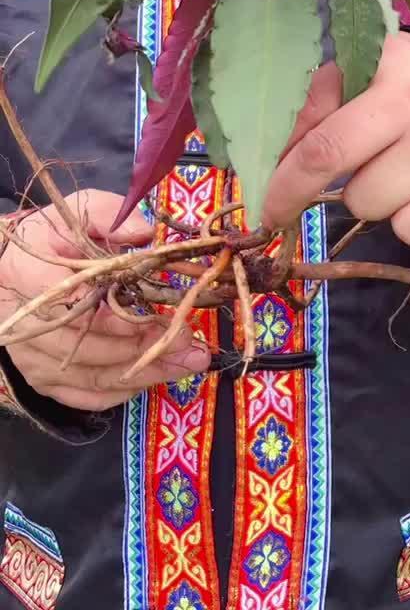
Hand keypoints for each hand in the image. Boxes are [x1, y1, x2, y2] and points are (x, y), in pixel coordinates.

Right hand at [0, 189, 208, 411]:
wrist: (8, 269)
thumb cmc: (48, 238)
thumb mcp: (74, 214)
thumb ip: (109, 218)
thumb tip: (147, 233)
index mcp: (30, 279)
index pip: (76, 308)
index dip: (119, 320)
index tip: (162, 319)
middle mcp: (28, 328)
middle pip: (90, 350)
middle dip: (144, 348)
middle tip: (189, 343)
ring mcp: (34, 360)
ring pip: (93, 378)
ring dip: (145, 373)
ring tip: (188, 361)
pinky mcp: (43, 380)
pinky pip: (86, 396)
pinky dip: (124, 390)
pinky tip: (157, 376)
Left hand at [262, 32, 409, 245]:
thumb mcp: (384, 73)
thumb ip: (327, 98)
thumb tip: (271, 152)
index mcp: (392, 62)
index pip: (316, 123)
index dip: (279, 163)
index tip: (259, 190)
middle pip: (328, 164)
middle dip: (291, 194)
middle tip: (274, 213)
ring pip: (365, 203)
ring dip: (370, 197)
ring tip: (402, 169)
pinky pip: (408, 230)